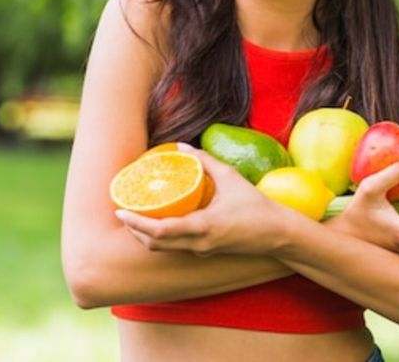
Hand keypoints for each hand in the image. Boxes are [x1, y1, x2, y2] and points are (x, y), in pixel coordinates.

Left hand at [115, 145, 309, 256]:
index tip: (120, 211)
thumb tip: (182, 146)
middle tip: (121, 211)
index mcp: (203, 227)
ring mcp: (201, 251)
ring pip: (163, 249)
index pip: (160, 231)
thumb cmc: (257, 206)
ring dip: (145, 235)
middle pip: (154, 244)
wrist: (278, 234)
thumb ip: (205, 160)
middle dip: (134, 229)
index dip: (136, 223)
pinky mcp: (205, 252)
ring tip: (134, 215)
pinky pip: (175, 247)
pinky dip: (160, 237)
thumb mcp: (230, 177)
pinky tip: (157, 221)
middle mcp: (198, 243)